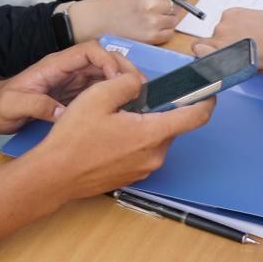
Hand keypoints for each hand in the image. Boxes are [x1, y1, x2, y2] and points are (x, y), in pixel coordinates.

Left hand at [0, 41, 140, 132]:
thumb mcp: (12, 106)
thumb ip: (36, 107)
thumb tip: (64, 115)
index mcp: (54, 65)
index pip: (88, 51)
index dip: (107, 61)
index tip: (119, 81)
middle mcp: (66, 70)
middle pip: (102, 59)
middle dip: (123, 69)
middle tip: (140, 88)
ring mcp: (71, 81)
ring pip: (104, 74)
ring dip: (122, 83)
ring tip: (138, 99)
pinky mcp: (72, 95)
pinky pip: (98, 90)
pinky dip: (113, 95)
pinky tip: (123, 109)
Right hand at [31, 73, 214, 198]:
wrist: (53, 176)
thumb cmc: (73, 139)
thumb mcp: (98, 97)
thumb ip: (127, 84)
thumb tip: (139, 85)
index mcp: (152, 134)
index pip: (195, 117)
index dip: (206, 100)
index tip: (208, 89)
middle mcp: (155, 155)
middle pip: (171, 124)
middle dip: (158, 109)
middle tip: (130, 100)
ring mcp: (144, 169)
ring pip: (155, 137)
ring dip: (143, 124)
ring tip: (113, 119)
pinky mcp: (133, 176)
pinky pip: (143, 151)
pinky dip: (134, 139)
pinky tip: (109, 136)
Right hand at [69, 0, 190, 44]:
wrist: (101, 19)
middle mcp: (152, 3)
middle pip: (179, 5)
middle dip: (169, 4)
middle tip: (153, 5)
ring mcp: (152, 22)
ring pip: (174, 20)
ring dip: (166, 18)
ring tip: (149, 15)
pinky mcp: (151, 37)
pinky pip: (169, 33)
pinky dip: (162, 30)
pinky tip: (148, 25)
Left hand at [192, 7, 262, 69]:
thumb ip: (252, 24)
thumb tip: (252, 34)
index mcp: (233, 13)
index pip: (224, 27)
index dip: (231, 37)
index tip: (240, 42)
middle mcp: (223, 24)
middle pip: (216, 37)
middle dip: (226, 45)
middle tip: (241, 53)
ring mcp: (220, 39)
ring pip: (207, 48)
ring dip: (217, 54)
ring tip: (232, 62)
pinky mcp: (222, 53)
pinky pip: (203, 58)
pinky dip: (207, 62)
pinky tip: (214, 67)